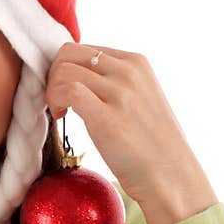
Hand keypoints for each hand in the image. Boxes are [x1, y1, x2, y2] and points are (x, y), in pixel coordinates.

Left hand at [45, 44, 217, 213]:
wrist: (171, 174)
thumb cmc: (152, 143)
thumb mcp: (140, 97)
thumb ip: (115, 82)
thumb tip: (77, 77)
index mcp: (137, 62)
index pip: (84, 48)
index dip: (66, 68)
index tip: (68, 92)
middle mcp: (129, 71)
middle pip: (69, 53)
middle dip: (54, 75)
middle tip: (59, 101)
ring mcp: (120, 92)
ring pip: (64, 70)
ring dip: (52, 90)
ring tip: (62, 112)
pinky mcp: (108, 117)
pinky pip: (68, 90)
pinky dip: (55, 100)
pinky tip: (63, 117)